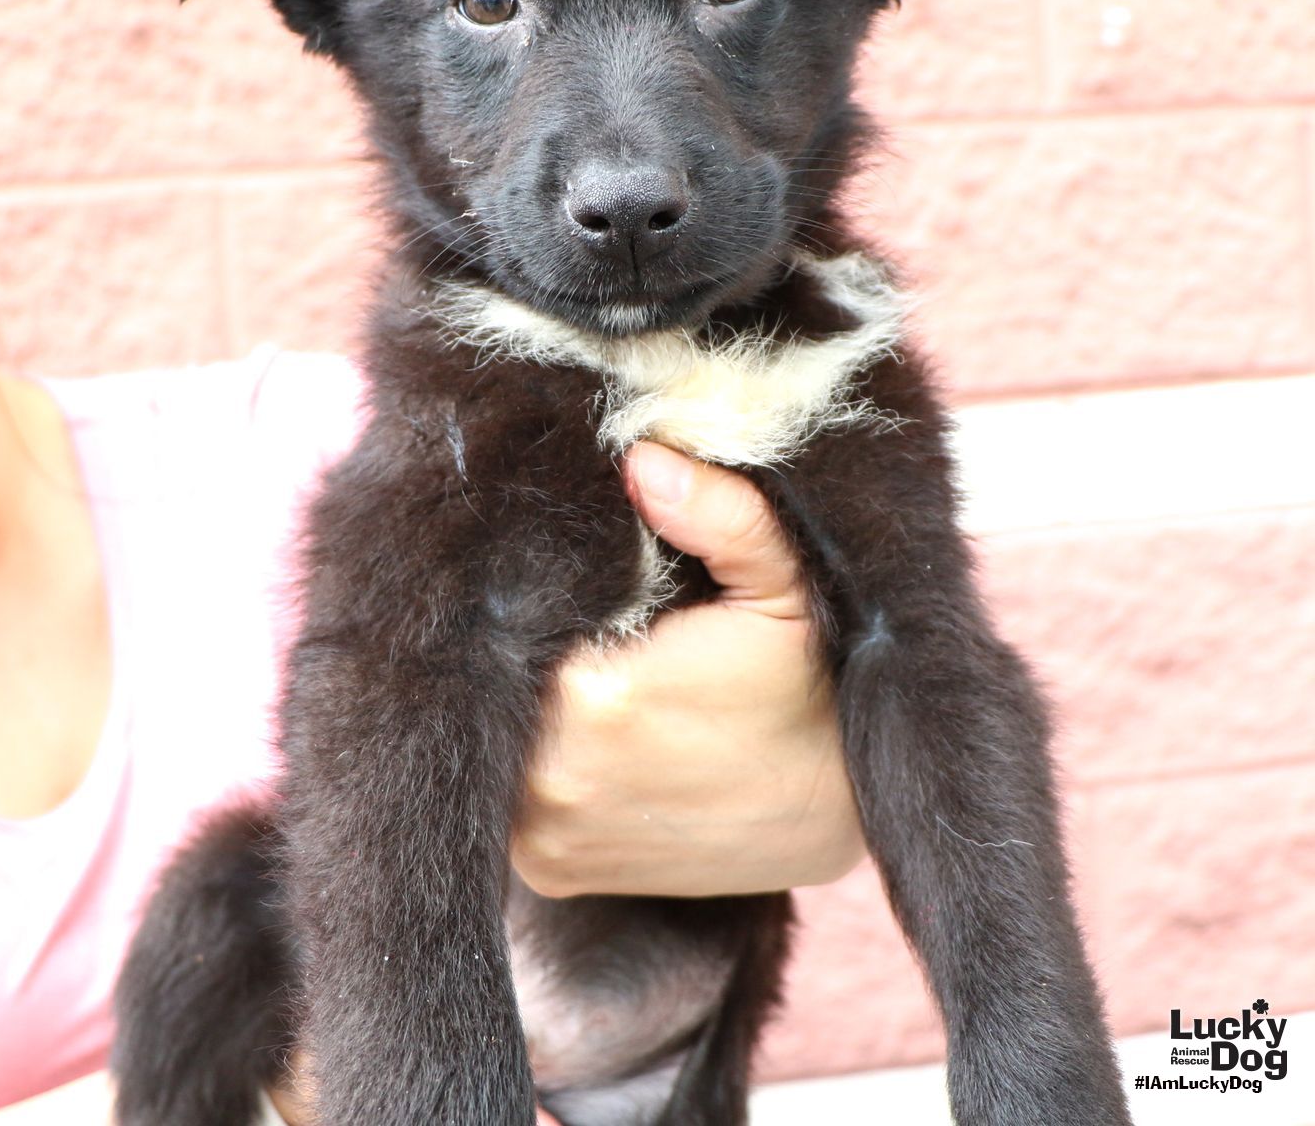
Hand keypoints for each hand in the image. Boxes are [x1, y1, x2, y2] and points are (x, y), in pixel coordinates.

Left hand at [513, 442, 864, 898]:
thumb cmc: (807, 686)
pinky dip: (527, 755)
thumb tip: (641, 457)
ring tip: (576, 667)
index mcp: (597, 697)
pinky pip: (503, 793)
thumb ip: (720, 515)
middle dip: (525, 641)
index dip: (535, 587)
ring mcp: (544, 835)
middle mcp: (553, 777)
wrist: (835, 811)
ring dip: (520, 700)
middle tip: (571, 615)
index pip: (515, 614)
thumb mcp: (784, 583)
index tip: (566, 570)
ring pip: (494, 733)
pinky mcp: (549, 871)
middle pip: (497, 676)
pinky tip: (575, 727)